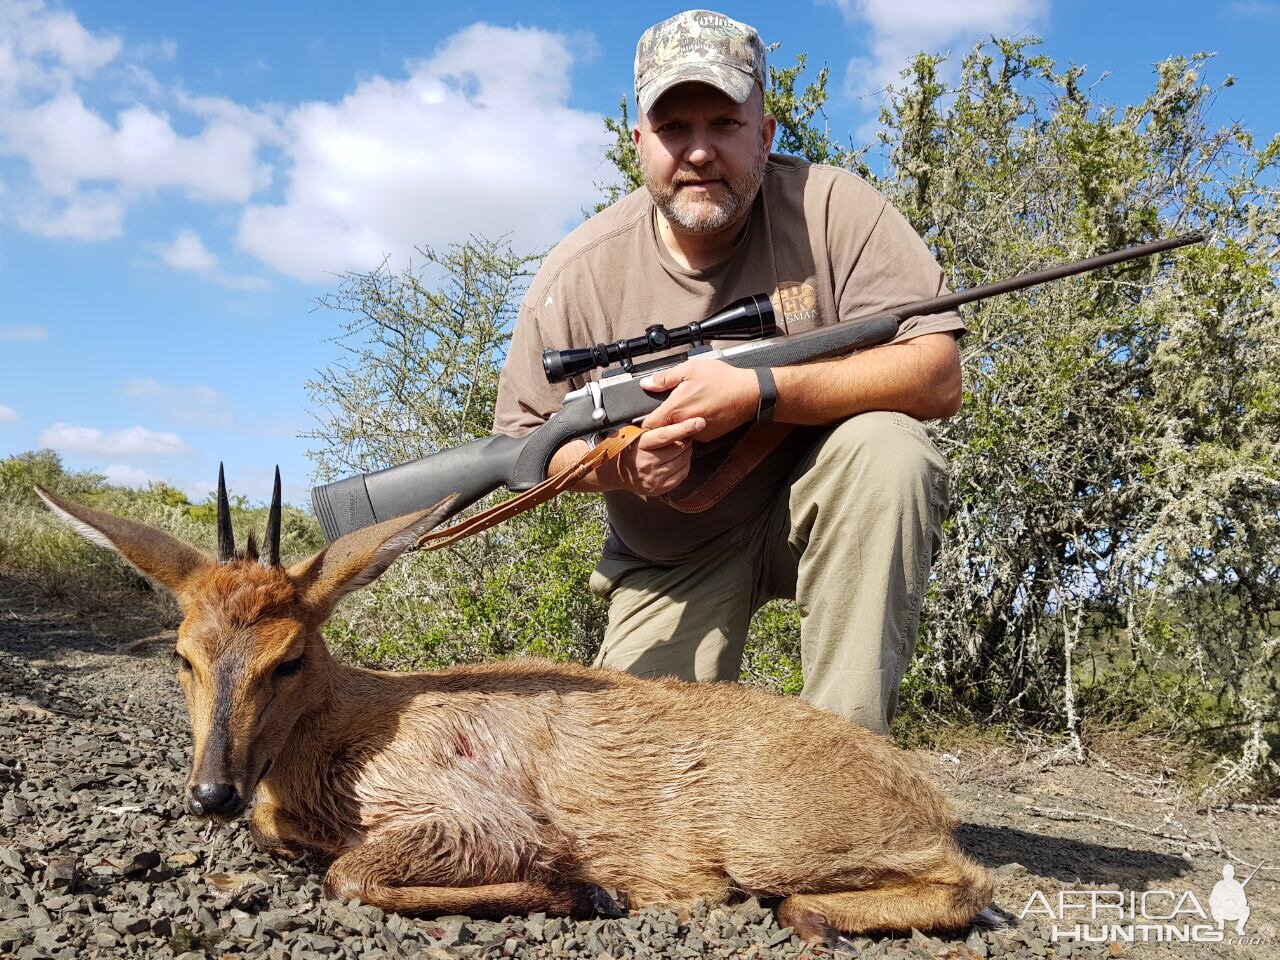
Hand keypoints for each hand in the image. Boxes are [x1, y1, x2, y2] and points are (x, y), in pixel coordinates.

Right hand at [593, 418, 704, 496]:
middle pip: (680, 449)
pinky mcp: (659, 488)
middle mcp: (647, 462)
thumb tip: (676, 419)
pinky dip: (684, 465)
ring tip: (677, 449)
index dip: (685, 428)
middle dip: (685, 441)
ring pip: (684, 461)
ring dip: (685, 453)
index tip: (699, 422)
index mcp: (641, 445)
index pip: (666, 435)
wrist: (612, 472)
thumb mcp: (634, 433)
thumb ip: (653, 428)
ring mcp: (654, 477)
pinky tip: (676, 461)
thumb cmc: (625, 448)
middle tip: (681, 438)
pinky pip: (682, 474)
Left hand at [639, 359, 760, 441]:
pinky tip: (701, 412)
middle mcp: (685, 425)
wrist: (749, 394)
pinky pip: (693, 434)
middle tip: (666, 410)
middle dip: (662, 423)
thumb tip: (647, 383)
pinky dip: (693, 427)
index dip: (644, 422)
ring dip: (678, 424)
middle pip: (663, 430)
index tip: (644, 418)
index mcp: (676, 409)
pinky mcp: (708, 437)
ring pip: (679, 433)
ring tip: (689, 407)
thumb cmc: (722, 380)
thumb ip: (665, 378)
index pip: (649, 425)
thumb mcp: (690, 369)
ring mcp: (697, 434)